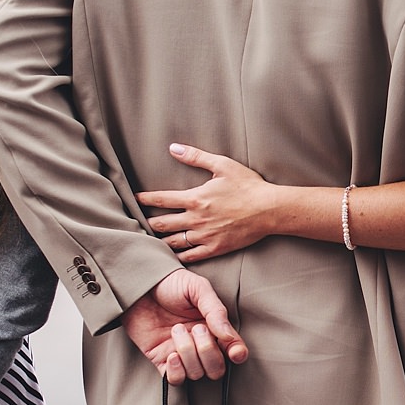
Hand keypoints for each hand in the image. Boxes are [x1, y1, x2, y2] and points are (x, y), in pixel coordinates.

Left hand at [122, 269, 248, 383]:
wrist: (140, 286)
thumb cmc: (171, 284)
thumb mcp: (198, 288)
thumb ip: (216, 311)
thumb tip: (228, 336)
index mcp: (215, 328)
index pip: (234, 350)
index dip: (237, 354)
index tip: (234, 352)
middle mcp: (201, 345)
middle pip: (217, 369)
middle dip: (207, 351)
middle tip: (196, 328)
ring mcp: (182, 355)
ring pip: (196, 373)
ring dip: (187, 352)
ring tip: (176, 330)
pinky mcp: (162, 361)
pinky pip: (175, 380)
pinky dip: (176, 371)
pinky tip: (171, 353)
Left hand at [137, 144, 278, 262]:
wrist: (269, 210)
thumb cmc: (248, 186)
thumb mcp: (222, 165)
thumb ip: (196, 156)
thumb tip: (174, 148)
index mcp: (195, 198)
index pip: (161, 199)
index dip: (144, 199)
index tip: (135, 199)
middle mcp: (196, 219)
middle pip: (161, 223)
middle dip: (147, 221)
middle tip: (139, 221)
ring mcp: (205, 236)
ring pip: (172, 242)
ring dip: (159, 240)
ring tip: (151, 238)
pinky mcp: (215, 248)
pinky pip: (190, 256)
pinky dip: (177, 256)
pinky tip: (171, 255)